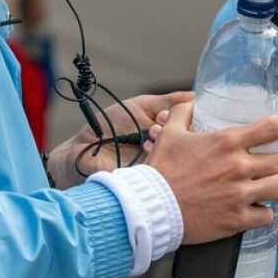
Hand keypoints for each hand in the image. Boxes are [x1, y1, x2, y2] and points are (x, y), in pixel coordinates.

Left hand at [46, 91, 192, 187]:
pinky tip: (144, 152)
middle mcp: (169, 152)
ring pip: (177, 158)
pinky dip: (156, 160)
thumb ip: (167, 101)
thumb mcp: (141, 107)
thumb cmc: (109, 126)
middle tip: (155, 127)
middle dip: (174, 132)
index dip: (185, 120)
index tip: (164, 116)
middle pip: (188, 144)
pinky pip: (164, 173)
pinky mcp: (152, 182)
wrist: (83, 150)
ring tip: (146, 138)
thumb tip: (194, 96)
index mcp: (170, 134)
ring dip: (162, 145)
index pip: (192, 128)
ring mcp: (162, 167)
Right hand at [145, 99, 277, 243]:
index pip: (273, 127)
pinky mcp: (236, 220)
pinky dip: (263, 213)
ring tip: (270, 187)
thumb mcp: (170, 133)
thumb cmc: (160, 170)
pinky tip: (255, 210)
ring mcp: (239, 195)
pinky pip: (266, 216)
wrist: (150, 207)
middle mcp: (238, 167)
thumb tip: (193, 101)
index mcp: (226, 142)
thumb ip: (184, 112)